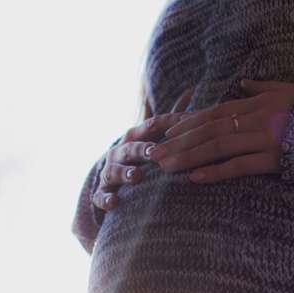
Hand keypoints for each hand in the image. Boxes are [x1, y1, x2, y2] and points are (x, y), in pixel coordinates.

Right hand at [93, 86, 193, 210]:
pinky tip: (115, 202)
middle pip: (131, 148)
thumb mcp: (152, 135)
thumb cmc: (138, 155)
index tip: (187, 124)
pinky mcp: (103, 193)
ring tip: (137, 176)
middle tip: (154, 151)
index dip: (168, 125)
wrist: (109, 180)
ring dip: (125, 173)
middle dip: (141, 149)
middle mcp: (119, 152)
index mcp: (135, 137)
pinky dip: (107, 199)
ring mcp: (110, 172)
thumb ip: (170, 118)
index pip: (152, 126)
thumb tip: (191, 90)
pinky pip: (102, 196)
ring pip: (115, 171)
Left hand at [154, 79, 293, 182]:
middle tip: (154, 154)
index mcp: (255, 104)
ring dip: (188, 157)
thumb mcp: (288, 90)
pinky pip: (239, 166)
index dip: (187, 124)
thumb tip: (244, 83)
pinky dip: (215, 172)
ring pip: (216, 146)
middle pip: (207, 130)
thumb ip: (262, 87)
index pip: (212, 113)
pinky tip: (195, 179)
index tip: (166, 134)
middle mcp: (254, 118)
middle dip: (178, 142)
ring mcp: (262, 138)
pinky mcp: (273, 159)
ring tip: (166, 167)